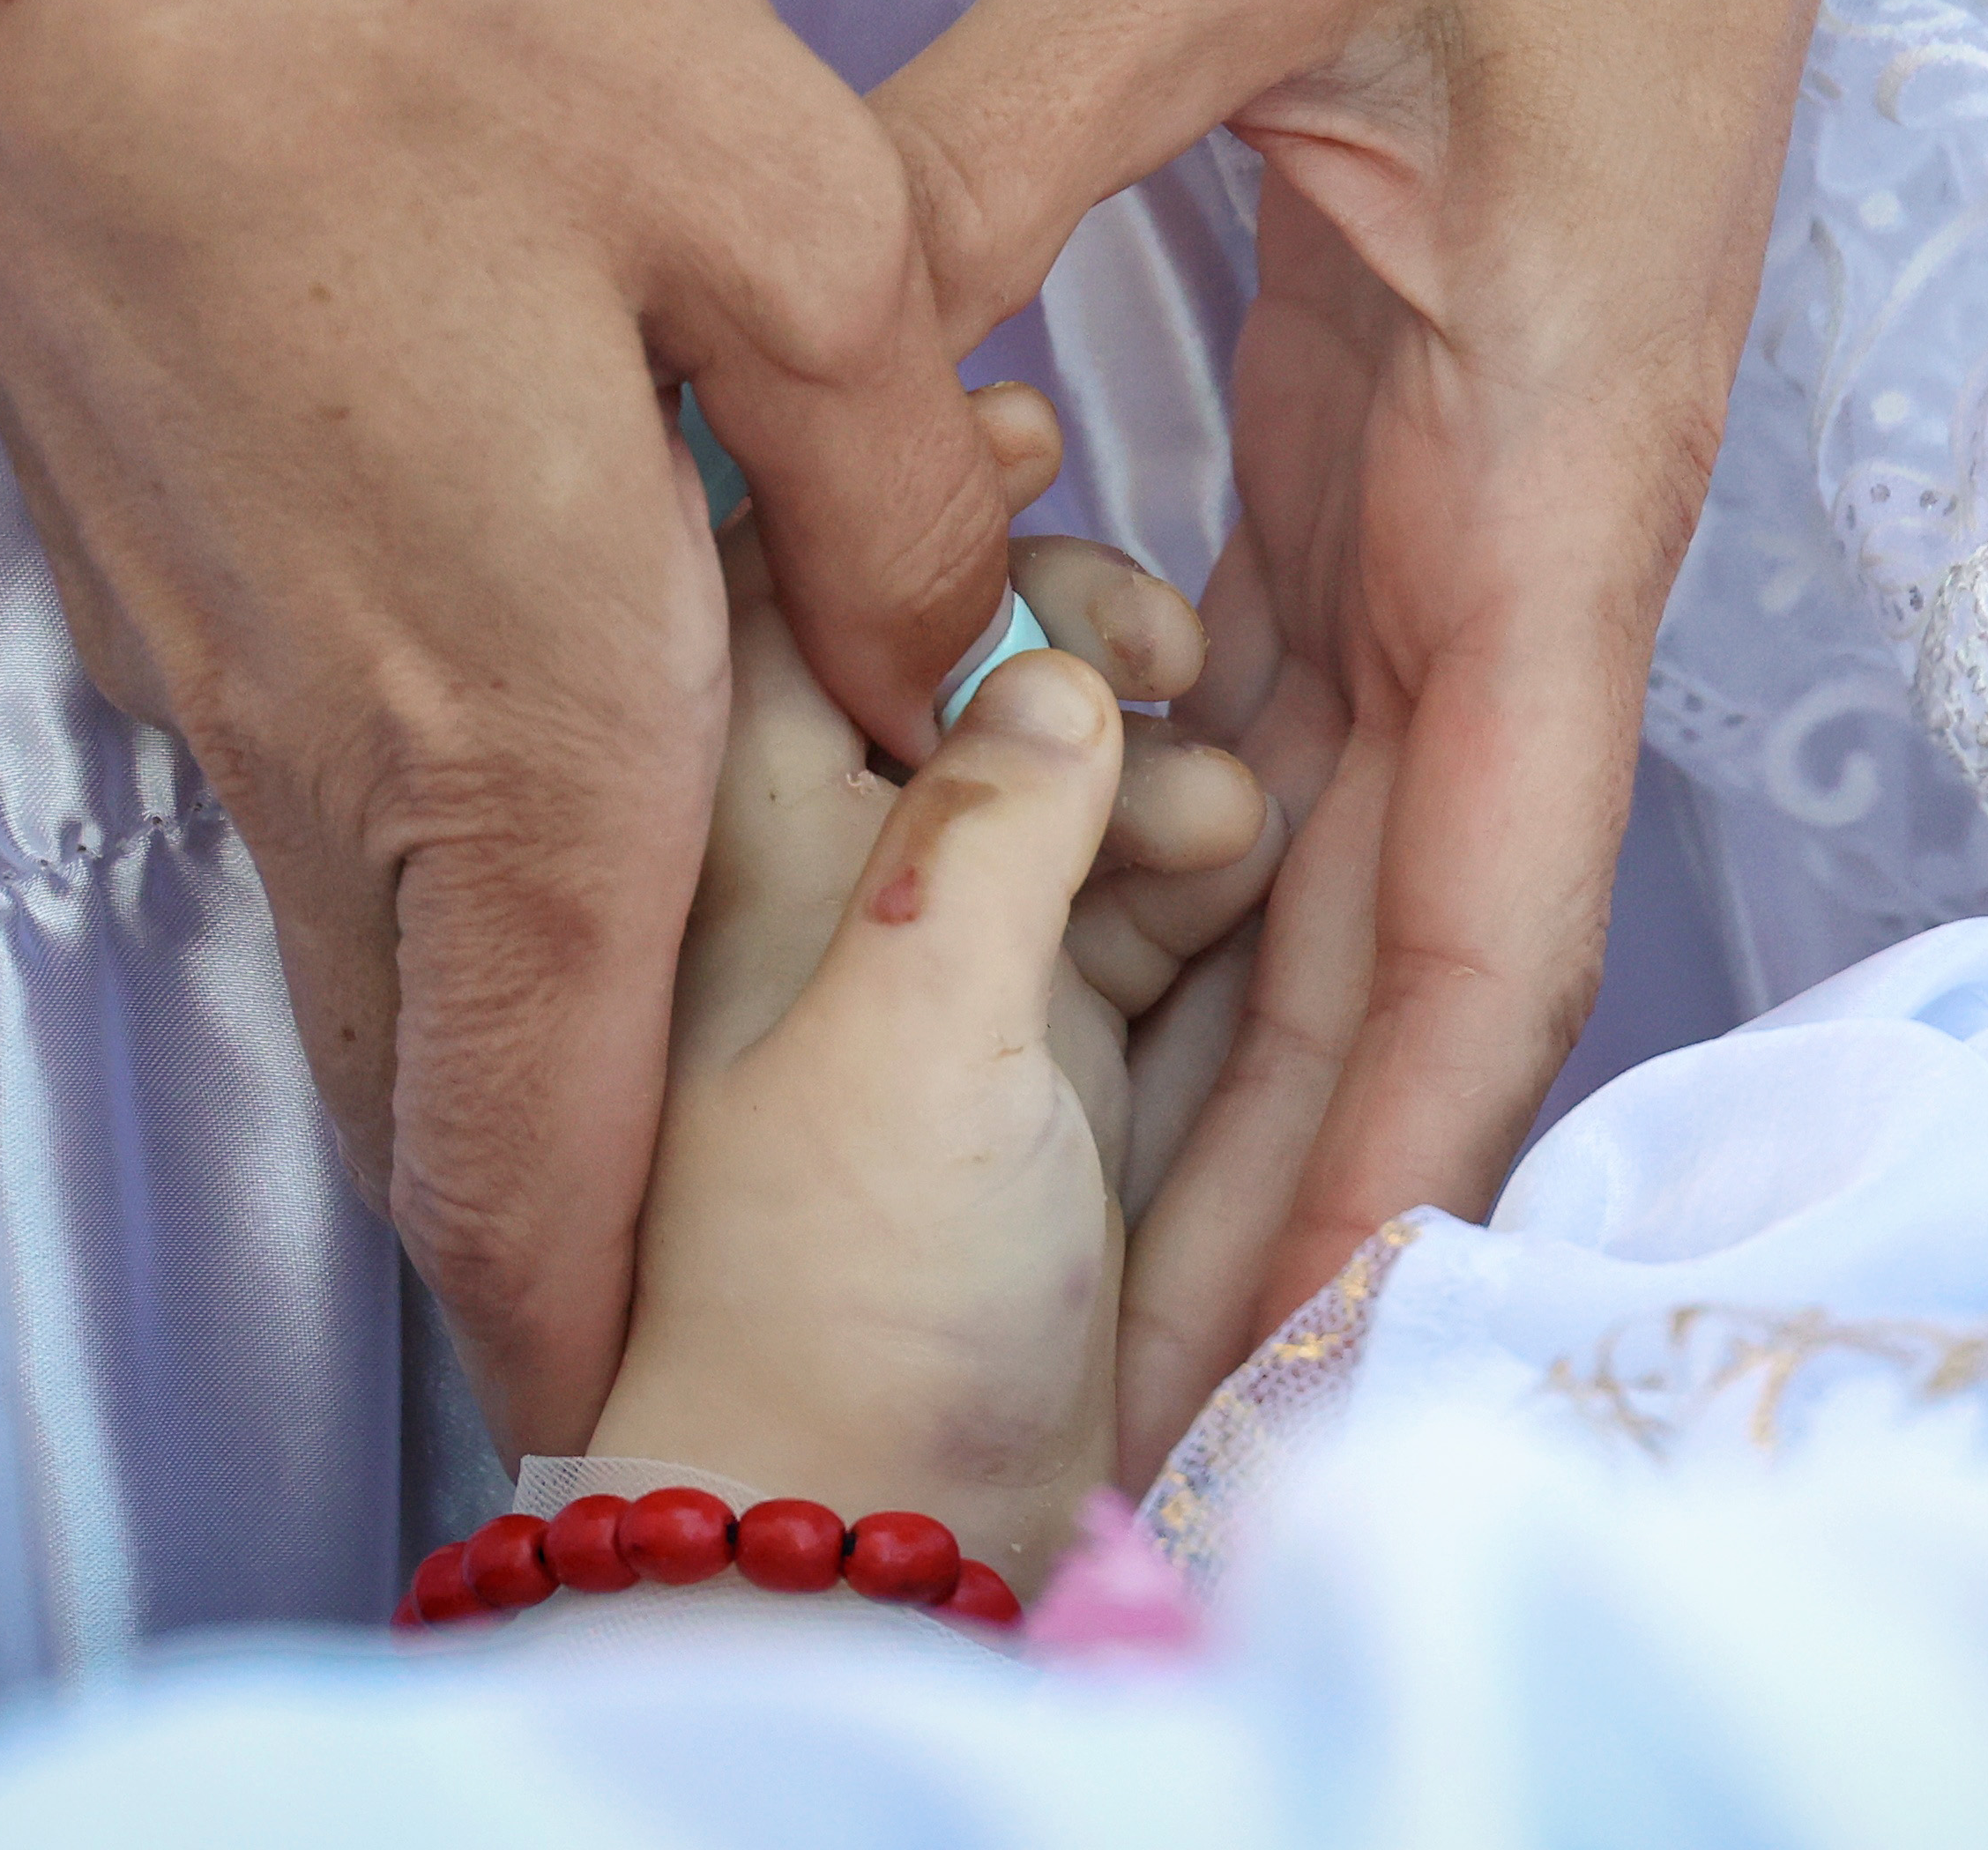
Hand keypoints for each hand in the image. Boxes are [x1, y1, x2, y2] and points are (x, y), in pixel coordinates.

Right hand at [0, 0, 1007, 1454]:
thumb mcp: (788, 205)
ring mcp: (213, 659)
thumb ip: (891, 495)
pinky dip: (431, 848)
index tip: (650, 1400)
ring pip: (356, 949)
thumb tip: (946, 669)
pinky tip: (568, 728)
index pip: (555, 1120)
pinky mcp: (153, 555)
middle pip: (423, 1092)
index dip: (598, 1291)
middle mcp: (338, 743)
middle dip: (539, 1220)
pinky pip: (308, 795)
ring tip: (650, 1033)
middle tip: (666, 1276)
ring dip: (489, 1032)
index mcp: (520, 708)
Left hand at [592, 392, 1297, 1578]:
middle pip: (944, 680)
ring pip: (1060, 777)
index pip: (774, 604)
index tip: (998, 418)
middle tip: (1149, 639)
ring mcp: (967, 966)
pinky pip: (1133, 891)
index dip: (867, 497)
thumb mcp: (911, 1038)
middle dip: (1051, 643)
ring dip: (1138, 764)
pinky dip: (1181, 856)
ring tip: (1204, 782)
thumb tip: (1041, 663)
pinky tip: (1230, 834)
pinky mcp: (1064, 1051)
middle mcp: (851, 886)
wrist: (880, 1569)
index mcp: (756, 853)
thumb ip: (985, 821)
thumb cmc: (847, 1304)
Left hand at [887, 0, 1987, 1468]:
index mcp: (1553, 438)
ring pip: (1353, 808)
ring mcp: (1475, 440)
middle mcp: (1535, 491)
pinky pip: (1295, 649)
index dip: (1380, 1156)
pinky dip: (1183, 793)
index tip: (1267, 1373)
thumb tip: (779, 383)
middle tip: (1082, 1397)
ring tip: (1035, 1206)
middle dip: (1274, 1171)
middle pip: (1413, 920)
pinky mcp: (1399, 366)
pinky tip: (1031, 876)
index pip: (1486, 894)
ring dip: (1226, 1015)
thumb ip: (997, 155)